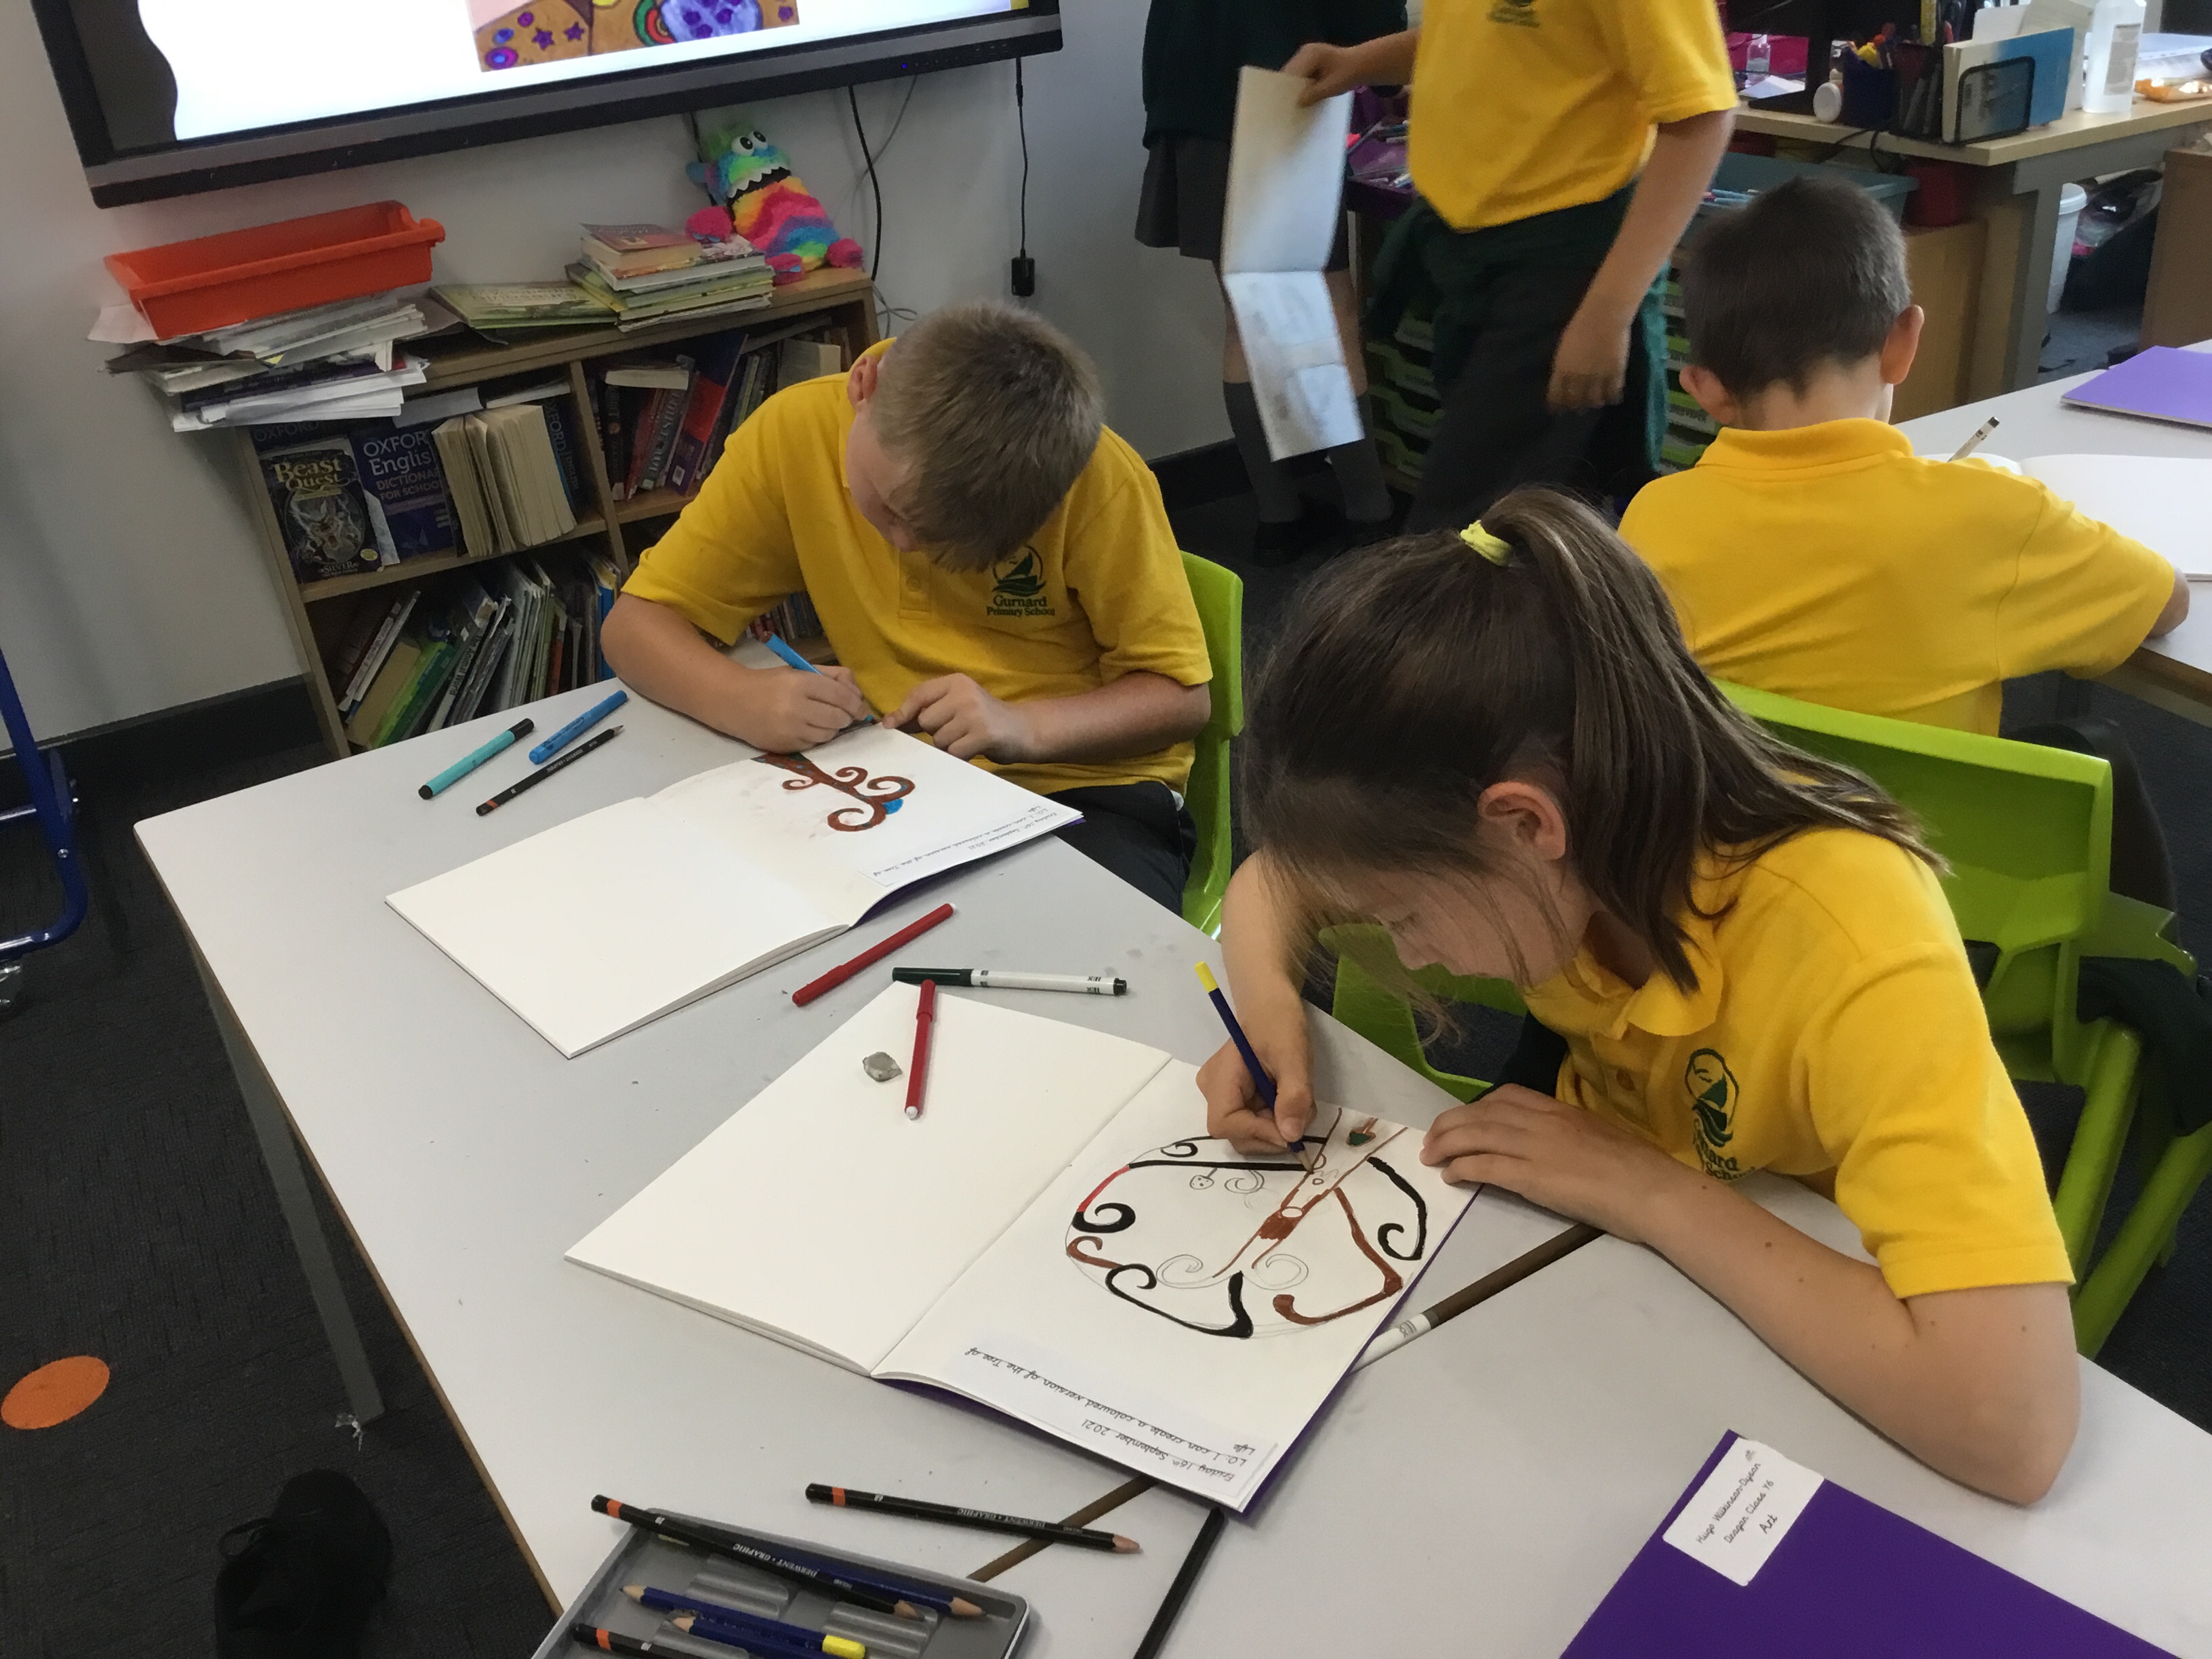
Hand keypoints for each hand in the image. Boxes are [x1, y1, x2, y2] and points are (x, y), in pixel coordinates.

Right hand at [742, 665, 868, 752]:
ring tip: (823, 719)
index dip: (855, 703)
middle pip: (838, 718)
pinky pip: (814, 744)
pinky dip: (817, 737)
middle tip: (843, 714)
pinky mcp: (785, 746)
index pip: (840, 695)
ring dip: (832, 728)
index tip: (860, 707)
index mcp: (800, 683)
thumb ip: (832, 676)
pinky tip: (807, 728)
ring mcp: (790, 730)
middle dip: (846, 716)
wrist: (734, 702)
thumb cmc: (770, 684)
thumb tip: (857, 693)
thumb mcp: (799, 671)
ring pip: (829, 734)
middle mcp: (795, 707)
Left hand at [888, 674, 1035, 760]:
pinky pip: (953, 752)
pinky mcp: (983, 734)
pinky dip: (959, 756)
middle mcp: (964, 693)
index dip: (903, 712)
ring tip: (968, 739)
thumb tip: (891, 721)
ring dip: (949, 746)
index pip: (919, 694)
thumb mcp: (956, 706)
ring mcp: (974, 713)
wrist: (1023, 729)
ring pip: (938, 740)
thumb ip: (926, 711)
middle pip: (926, 721)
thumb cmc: (983, 720)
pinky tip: (973, 749)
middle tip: (957, 731)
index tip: (891, 726)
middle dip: (935, 732)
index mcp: (956, 682)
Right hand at [1197, 992, 1313, 1151]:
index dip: (1258, 1134)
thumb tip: (1291, 1136)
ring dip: (1277, 1128)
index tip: (1291, 1131)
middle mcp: (1213, 1091)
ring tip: (1298, 1103)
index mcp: (1219, 1078)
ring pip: (1248, 1132)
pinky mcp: (1237, 1097)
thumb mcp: (1293, 1056)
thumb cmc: (1278, 1022)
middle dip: (1272, 1133)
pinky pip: (1254, 1122)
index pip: (1225, 1124)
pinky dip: (1275, 1120)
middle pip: (1237, 1134)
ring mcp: (1224, 1095)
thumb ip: (1293, 1095)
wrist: (1271, 1003)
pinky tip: (1288, 1100)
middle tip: (1301, 1114)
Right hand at [1281, 41, 1369, 103]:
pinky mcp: (1312, 63)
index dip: (1287, 88)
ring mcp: (1308, 56)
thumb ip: (1314, 94)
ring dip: (1296, 88)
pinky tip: (1303, 98)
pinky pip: (1302, 76)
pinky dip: (1302, 86)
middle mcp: (1305, 52)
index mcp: (1309, 54)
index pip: (1292, 72)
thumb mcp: (1332, 86)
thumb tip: (1298, 103)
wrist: (1363, 65)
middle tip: (1288, 106)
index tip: (1285, 103)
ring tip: (1293, 104)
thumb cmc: (1349, 73)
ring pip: (1295, 75)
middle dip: (1290, 89)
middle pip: (1291, 73)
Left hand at [1420, 1084, 1699, 1242]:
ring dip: (1446, 1145)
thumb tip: (1552, 1144)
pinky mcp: (1531, 1176)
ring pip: (1476, 1135)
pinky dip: (1462, 1168)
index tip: (1462, 1118)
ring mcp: (1534, 1147)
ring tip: (1430, 1157)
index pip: (1506, 1096)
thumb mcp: (1597, 1135)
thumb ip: (1568, 1133)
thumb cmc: (1636, 1169)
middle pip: (1481, 1113)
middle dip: (1450, 1124)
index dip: (1476, 1106)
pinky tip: (1450, 1176)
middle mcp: (1541, 1121)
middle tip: (1431, 1139)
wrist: (1651, 1189)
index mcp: (1559, 1110)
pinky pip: (1485, 1166)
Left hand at [1547, 295, 1633, 411]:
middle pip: (1575, 401)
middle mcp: (1578, 377)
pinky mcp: (1615, 374)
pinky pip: (1613, 393)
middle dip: (1576, 407)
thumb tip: (1562, 380)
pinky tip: (1612, 398)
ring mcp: (1597, 377)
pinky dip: (1612, 398)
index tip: (1558, 411)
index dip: (1557, 406)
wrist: (1603, 317)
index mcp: (1562, 369)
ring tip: (1596, 403)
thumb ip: (1563, 366)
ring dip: (1594, 403)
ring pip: (1594, 401)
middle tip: (1578, 409)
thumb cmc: (1580, 326)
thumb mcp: (1564, 348)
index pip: (1556, 396)